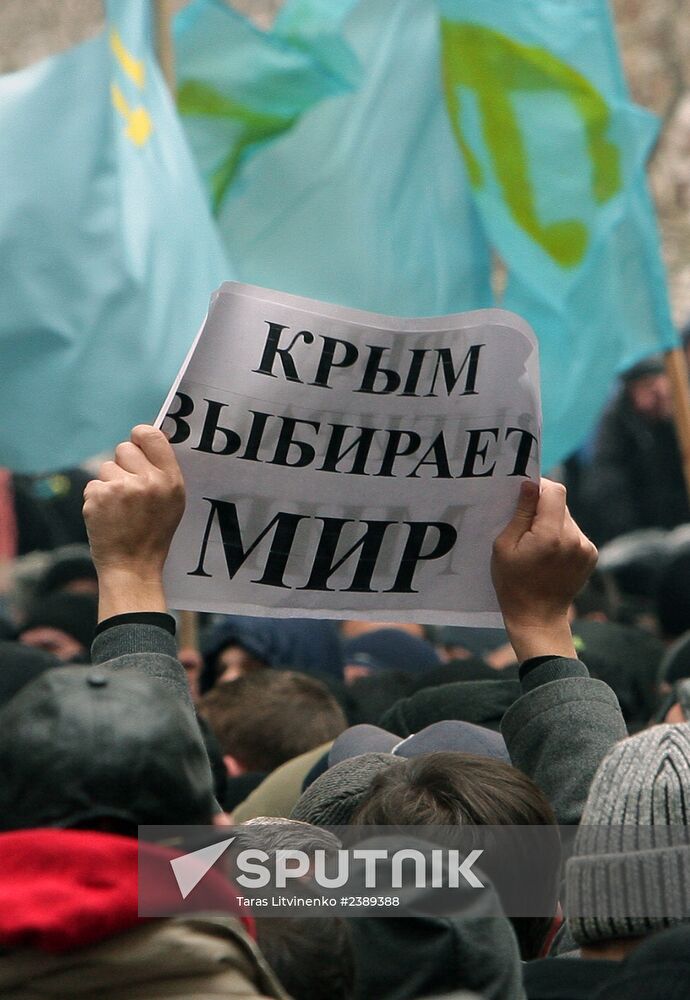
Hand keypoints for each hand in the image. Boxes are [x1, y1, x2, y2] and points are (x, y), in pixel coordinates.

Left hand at [83, 425, 184, 617]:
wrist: (132, 566)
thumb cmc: (153, 534)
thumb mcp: (173, 502)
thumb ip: (162, 472)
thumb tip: (147, 439)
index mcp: (171, 479)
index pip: (151, 435)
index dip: (140, 437)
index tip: (137, 447)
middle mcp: (148, 480)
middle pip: (124, 448)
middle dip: (123, 465)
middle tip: (128, 490)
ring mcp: (122, 488)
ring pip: (106, 467)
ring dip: (109, 484)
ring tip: (119, 508)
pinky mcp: (99, 497)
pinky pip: (93, 484)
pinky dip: (96, 499)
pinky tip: (108, 516)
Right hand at [491, 479, 596, 660]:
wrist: (537, 616)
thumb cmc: (513, 583)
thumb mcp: (504, 547)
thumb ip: (521, 513)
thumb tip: (530, 485)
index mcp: (551, 535)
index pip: (554, 491)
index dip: (540, 488)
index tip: (525, 495)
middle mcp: (574, 538)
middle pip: (560, 505)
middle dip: (543, 509)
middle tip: (525, 527)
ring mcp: (585, 548)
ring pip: (567, 519)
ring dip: (552, 523)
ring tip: (537, 546)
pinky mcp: (591, 555)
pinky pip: (574, 534)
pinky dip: (561, 537)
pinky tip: (549, 555)